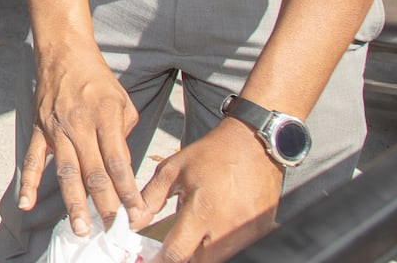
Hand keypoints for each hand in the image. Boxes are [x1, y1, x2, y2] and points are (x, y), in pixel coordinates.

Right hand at [20, 41, 147, 236]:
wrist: (64, 54)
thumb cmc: (98, 80)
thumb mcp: (122, 103)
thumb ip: (123, 136)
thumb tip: (122, 170)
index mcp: (105, 117)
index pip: (118, 162)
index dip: (128, 191)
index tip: (136, 213)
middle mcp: (79, 124)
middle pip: (94, 172)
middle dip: (105, 205)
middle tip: (112, 229)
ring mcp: (56, 129)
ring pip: (66, 172)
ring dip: (74, 203)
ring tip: (81, 228)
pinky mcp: (39, 130)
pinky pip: (33, 159)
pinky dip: (29, 183)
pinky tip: (27, 204)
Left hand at [141, 118, 282, 261]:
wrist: (253, 145)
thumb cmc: (214, 154)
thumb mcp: (173, 169)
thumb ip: (151, 197)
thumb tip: (135, 219)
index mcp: (203, 211)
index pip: (177, 253)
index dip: (159, 260)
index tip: (150, 258)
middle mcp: (227, 228)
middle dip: (182, 258)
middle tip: (172, 247)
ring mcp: (247, 234)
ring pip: (217, 258)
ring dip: (201, 254)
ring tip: (192, 237)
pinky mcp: (260, 233)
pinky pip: (236, 250)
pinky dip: (220, 247)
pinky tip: (211, 233)